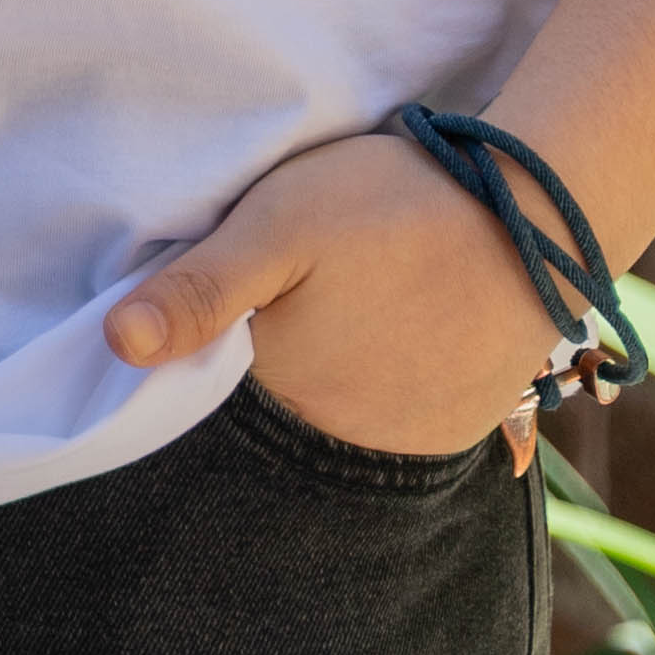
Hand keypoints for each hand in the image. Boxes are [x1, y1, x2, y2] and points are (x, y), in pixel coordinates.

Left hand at [105, 125, 551, 469]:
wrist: (537, 218)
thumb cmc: (398, 209)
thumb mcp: (281, 221)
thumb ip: (200, 286)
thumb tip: (117, 344)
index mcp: (283, 392)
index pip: (214, 394)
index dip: (209, 350)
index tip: (228, 305)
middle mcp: (338, 441)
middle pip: (277, 411)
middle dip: (274, 367)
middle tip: (307, 297)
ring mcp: (402, 445)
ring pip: (335, 420)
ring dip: (333, 380)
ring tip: (355, 311)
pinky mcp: (454, 433)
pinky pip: (394, 425)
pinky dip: (385, 389)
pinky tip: (396, 333)